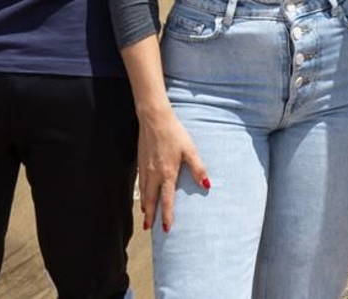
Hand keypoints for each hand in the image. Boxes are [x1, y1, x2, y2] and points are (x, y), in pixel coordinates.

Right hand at [136, 107, 208, 232]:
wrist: (154, 118)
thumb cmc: (174, 133)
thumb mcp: (189, 150)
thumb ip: (198, 168)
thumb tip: (207, 184)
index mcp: (167, 173)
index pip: (166, 200)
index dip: (166, 215)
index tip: (166, 228)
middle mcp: (154, 174)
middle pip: (151, 200)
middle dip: (150, 215)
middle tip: (149, 228)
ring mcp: (146, 168)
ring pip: (144, 192)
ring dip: (145, 205)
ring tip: (145, 216)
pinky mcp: (141, 161)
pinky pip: (140, 182)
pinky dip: (141, 192)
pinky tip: (143, 194)